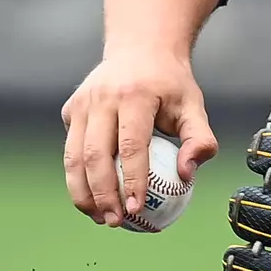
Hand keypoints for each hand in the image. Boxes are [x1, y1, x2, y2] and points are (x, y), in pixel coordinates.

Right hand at [61, 49, 217, 225]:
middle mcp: (102, 98)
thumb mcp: (194, 106)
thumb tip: (186, 176)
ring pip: (74, 157)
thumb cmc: (171, 86)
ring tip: (101, 218)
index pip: (131, 145)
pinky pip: (71, 151)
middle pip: (95, 155)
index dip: (132, 180)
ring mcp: (81, 104)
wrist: (141, 49)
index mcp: (135, 95)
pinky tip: (93, 200)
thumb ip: (199, 140)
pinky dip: (78, 179)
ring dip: (83, 193)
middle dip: (103, 194)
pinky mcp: (70, 111)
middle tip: (116, 221)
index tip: (136, 209)